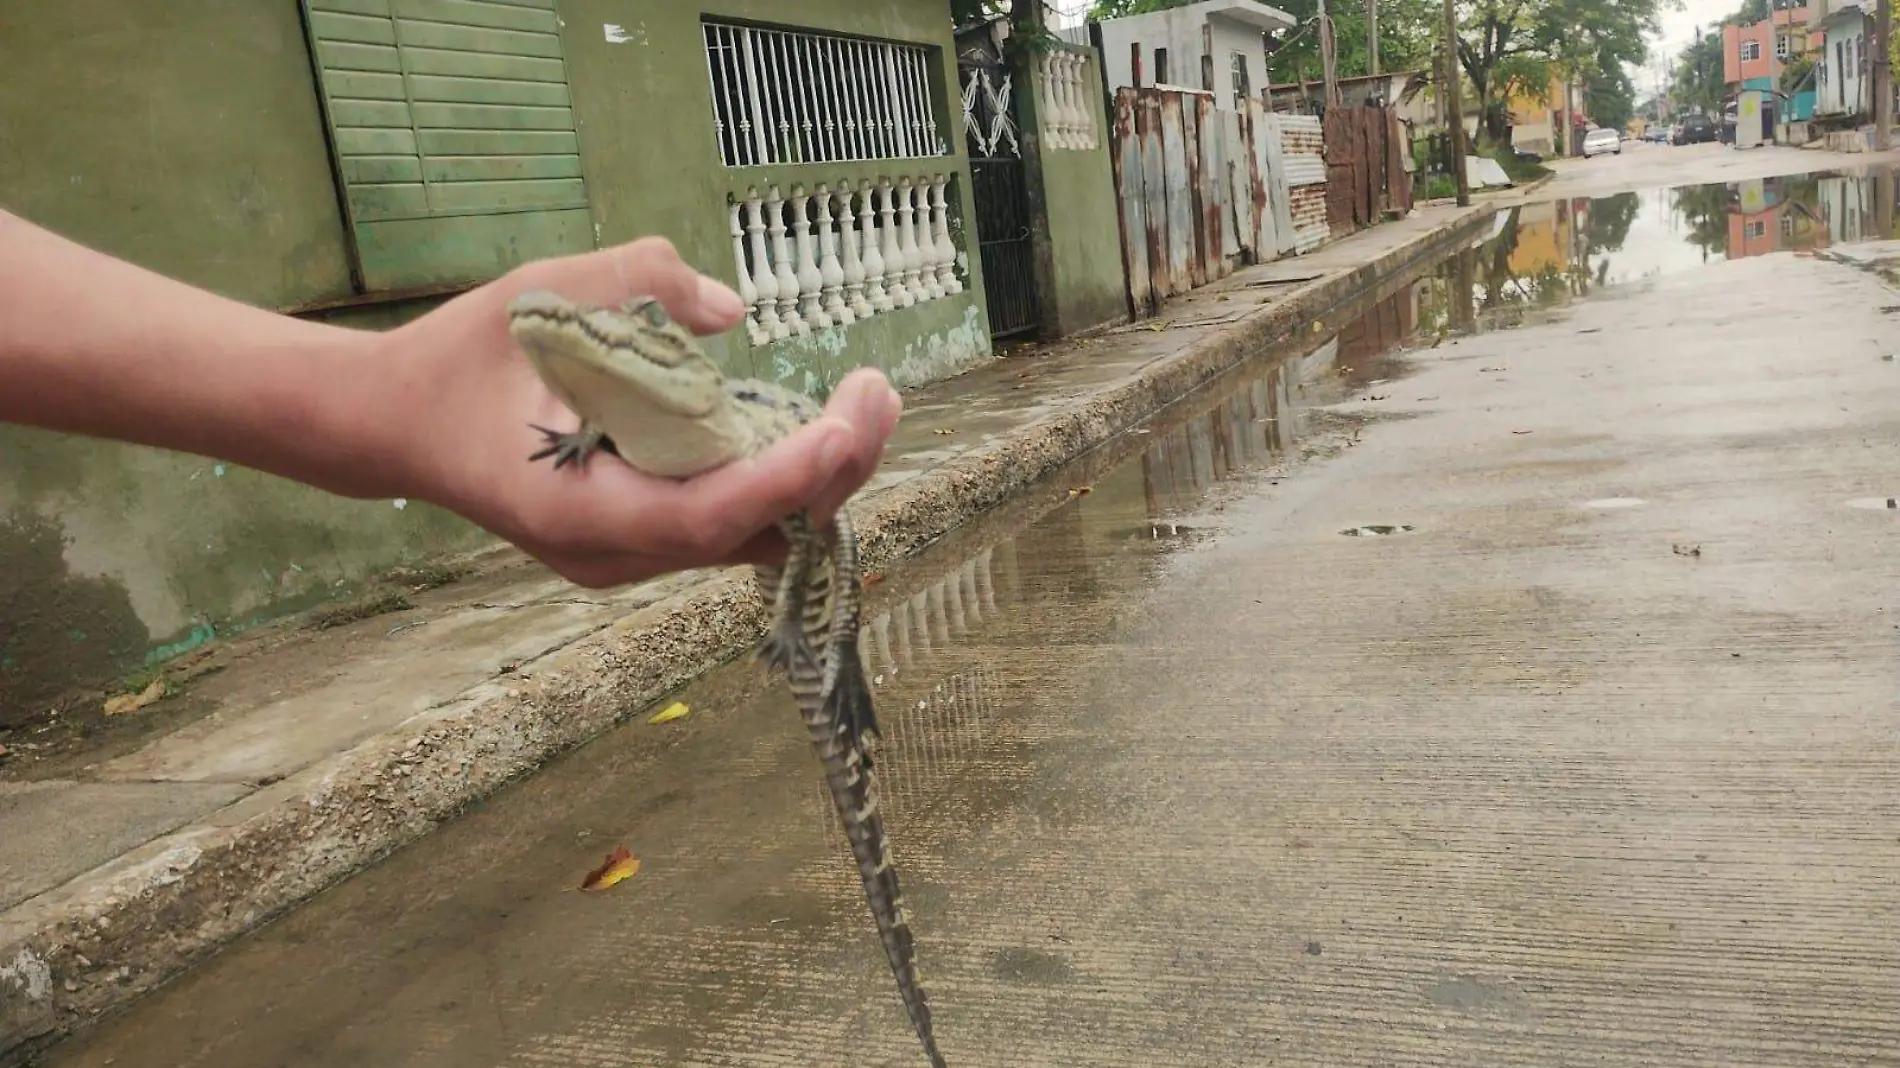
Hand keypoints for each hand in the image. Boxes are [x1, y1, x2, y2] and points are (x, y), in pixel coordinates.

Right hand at [378, 237, 902, 587]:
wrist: (397, 423)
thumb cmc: (461, 361)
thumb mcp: (539, 295)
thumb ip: (637, 285)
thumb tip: (729, 310)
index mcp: (578, 510)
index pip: (703, 515)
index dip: (783, 478)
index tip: (845, 427)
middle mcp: (611, 554)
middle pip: (747, 535)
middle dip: (828, 471)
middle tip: (879, 392)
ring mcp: (627, 556)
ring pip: (748, 538)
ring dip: (814, 478)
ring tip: (868, 403)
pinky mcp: (641, 541)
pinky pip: (729, 524)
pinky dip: (777, 481)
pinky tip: (815, 428)